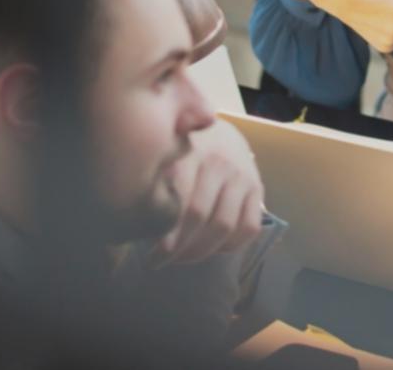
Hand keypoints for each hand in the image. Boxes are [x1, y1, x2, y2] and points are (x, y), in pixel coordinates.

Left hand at [152, 120, 264, 265]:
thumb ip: (155, 181)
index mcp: (191, 153)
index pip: (180, 200)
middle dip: (178, 248)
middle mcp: (220, 163)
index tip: (152, 256)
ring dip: (201, 251)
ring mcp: (242, 176)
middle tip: (158, 262)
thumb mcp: (165, 155)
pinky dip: (231, 246)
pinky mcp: (257, 188)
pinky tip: (212, 250)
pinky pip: (249, 227)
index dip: (167, 235)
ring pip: (225, 226)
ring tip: (181, 259)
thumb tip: (135, 224)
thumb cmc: (181, 150)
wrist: (219, 131)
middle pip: (200, 217)